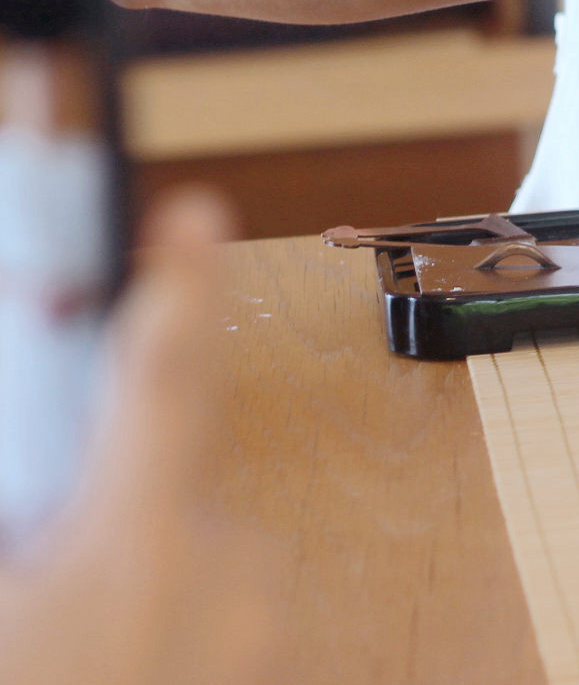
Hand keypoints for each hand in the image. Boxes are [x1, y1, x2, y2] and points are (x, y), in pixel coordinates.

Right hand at [0, 188, 278, 684]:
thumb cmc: (41, 656)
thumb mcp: (6, 584)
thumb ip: (33, 534)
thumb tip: (44, 516)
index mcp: (131, 550)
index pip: (157, 384)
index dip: (174, 291)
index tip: (191, 214)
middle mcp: (223, 583)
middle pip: (165, 499)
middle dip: (106, 529)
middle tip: (44, 600)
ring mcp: (258, 641)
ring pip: (195, 572)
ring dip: (137, 602)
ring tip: (77, 657)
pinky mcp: (277, 669)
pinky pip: (221, 634)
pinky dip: (170, 650)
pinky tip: (121, 670)